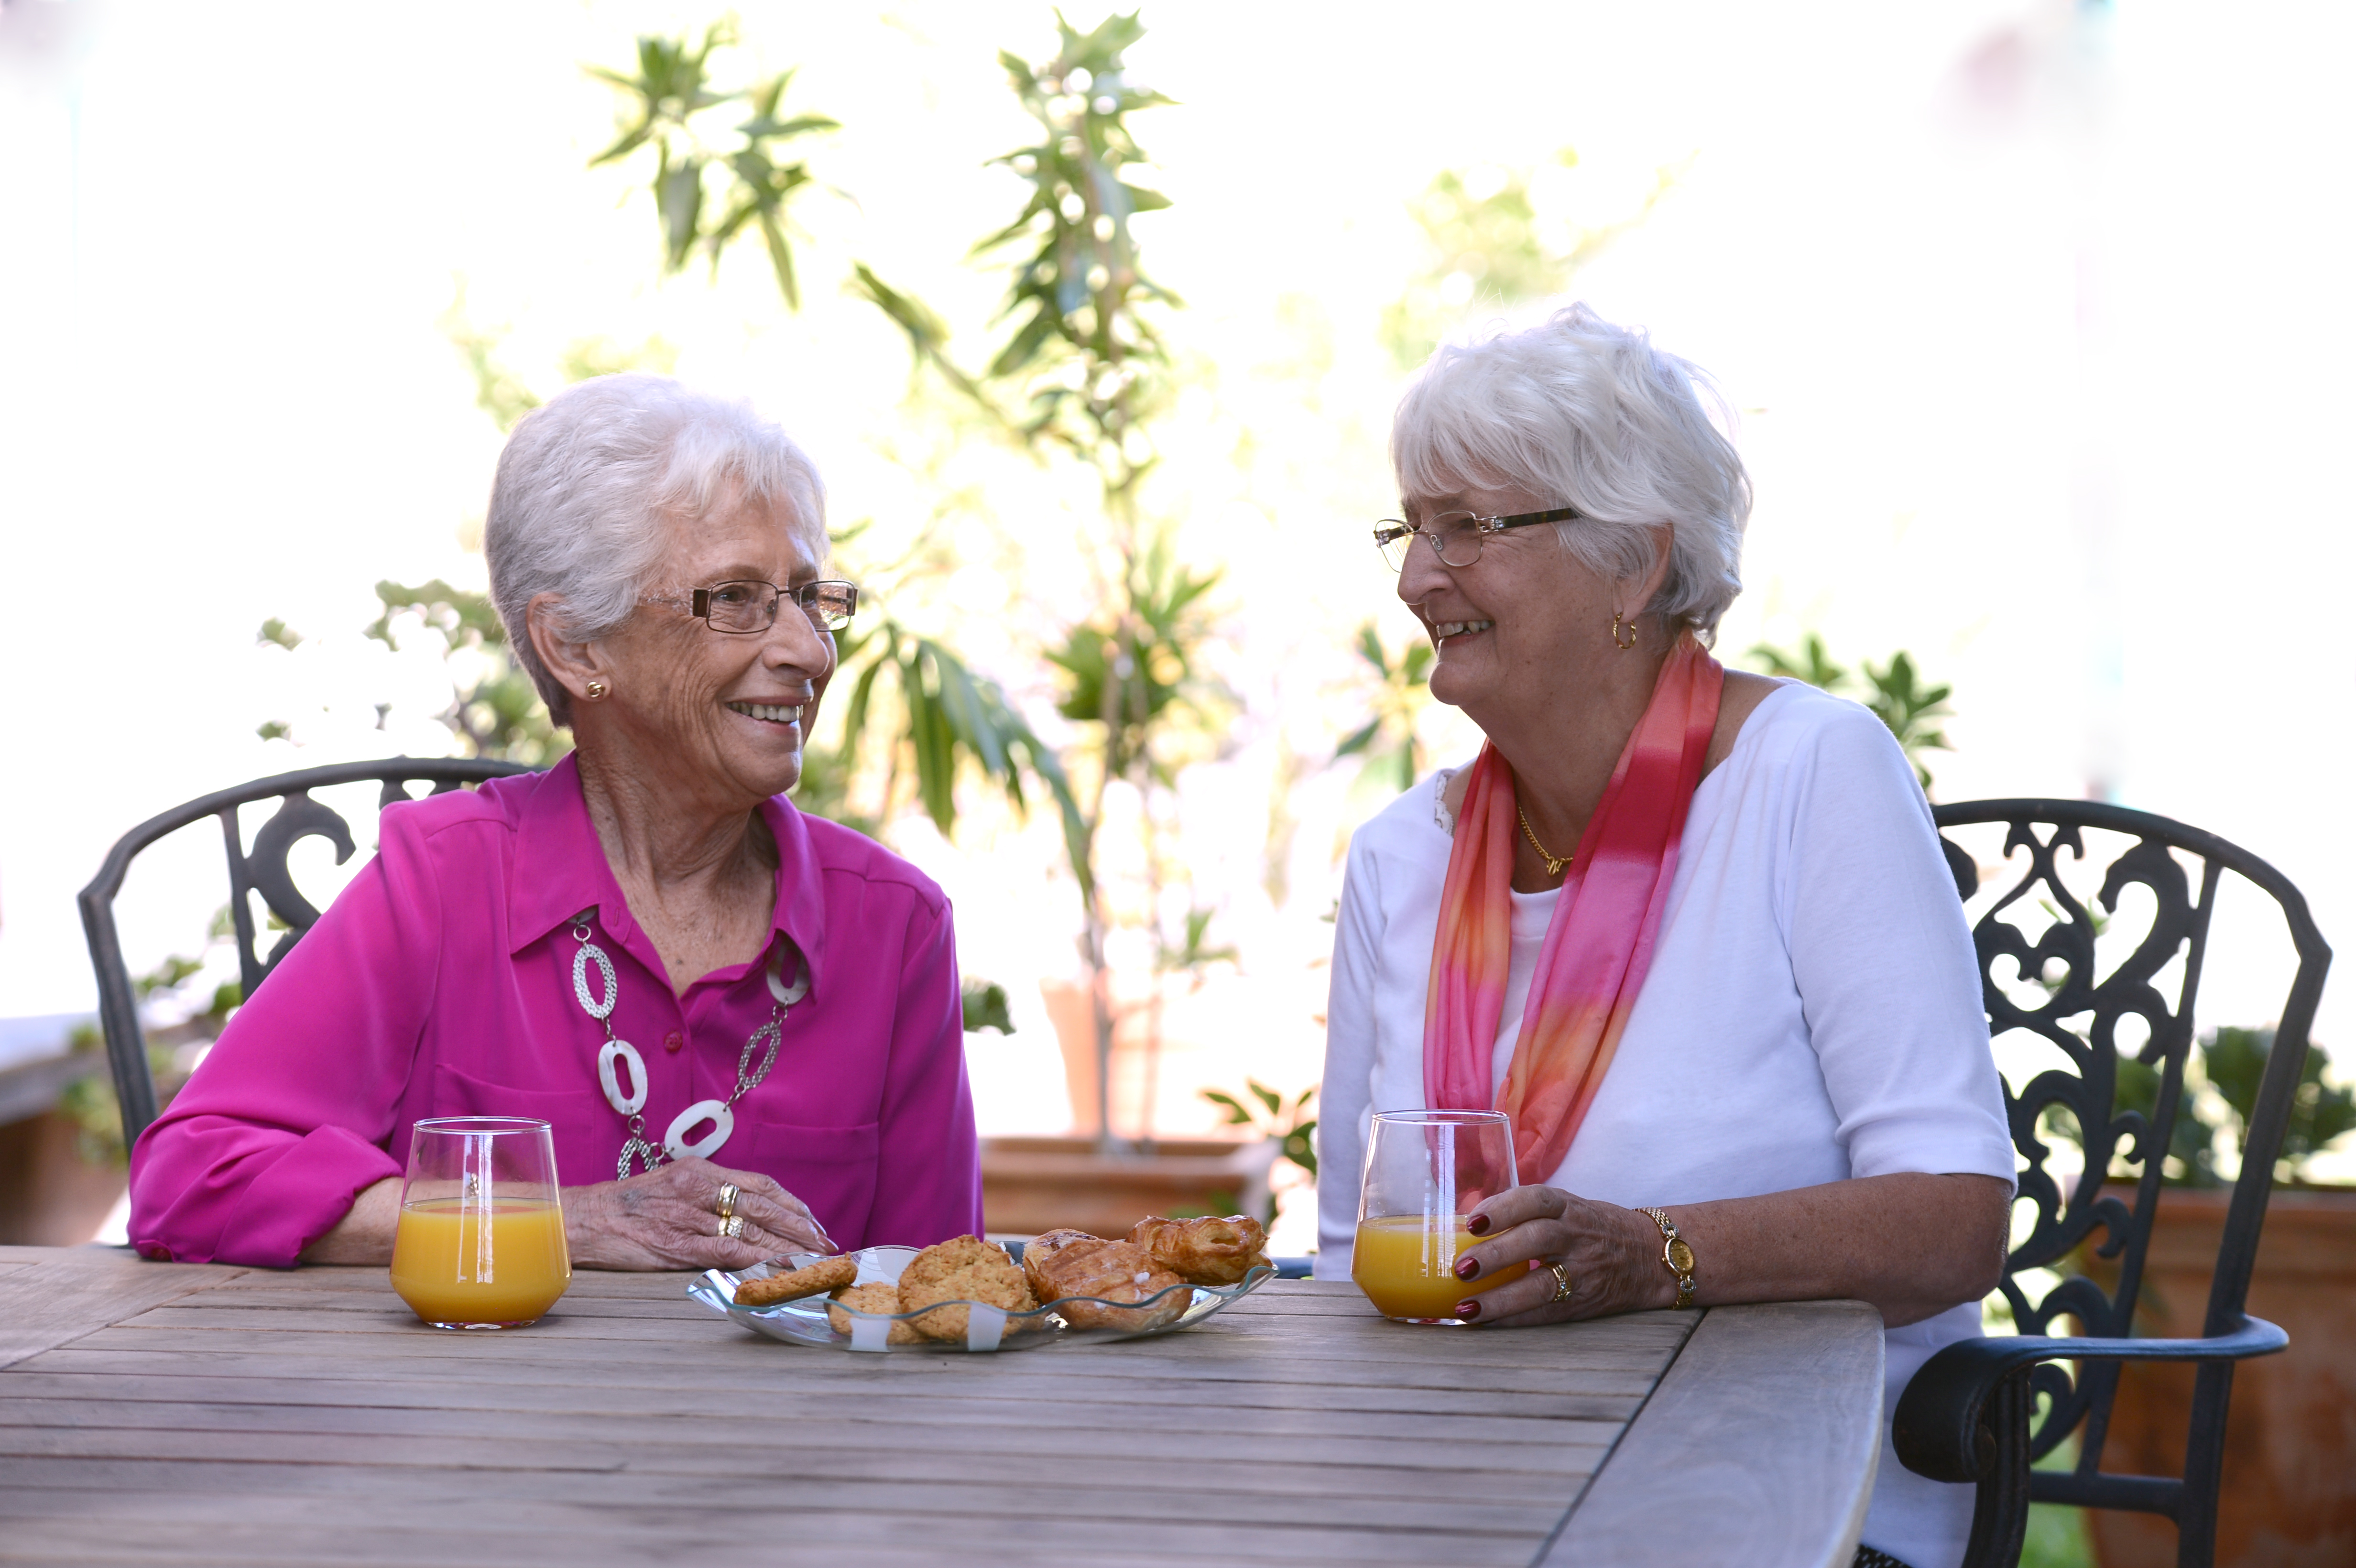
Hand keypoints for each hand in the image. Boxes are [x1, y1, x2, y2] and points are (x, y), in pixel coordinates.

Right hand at [562, 1156, 831, 1270]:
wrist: (582, 1219)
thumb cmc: (628, 1206)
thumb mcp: (672, 1186)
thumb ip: (709, 1195)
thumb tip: (750, 1215)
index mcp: (699, 1171)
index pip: (759, 1185)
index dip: (792, 1204)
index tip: (814, 1221)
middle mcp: (697, 1190)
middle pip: (762, 1208)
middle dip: (799, 1228)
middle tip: (825, 1244)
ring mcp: (686, 1218)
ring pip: (749, 1232)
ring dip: (786, 1249)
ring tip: (811, 1262)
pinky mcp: (675, 1245)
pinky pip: (726, 1253)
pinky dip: (756, 1261)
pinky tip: (777, 1270)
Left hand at [1448, 1184, 1672, 1326]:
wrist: (1652, 1257)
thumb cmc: (1593, 1228)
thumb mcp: (1567, 1208)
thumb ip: (1524, 1213)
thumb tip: (1461, 1224)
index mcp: (1569, 1207)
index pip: (1536, 1199)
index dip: (1503, 1208)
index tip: (1472, 1221)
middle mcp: (1577, 1236)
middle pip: (1537, 1240)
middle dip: (1497, 1254)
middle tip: (1461, 1267)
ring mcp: (1584, 1272)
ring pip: (1542, 1285)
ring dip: (1500, 1298)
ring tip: (1466, 1307)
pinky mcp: (1585, 1302)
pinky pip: (1547, 1314)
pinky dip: (1514, 1320)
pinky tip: (1485, 1323)